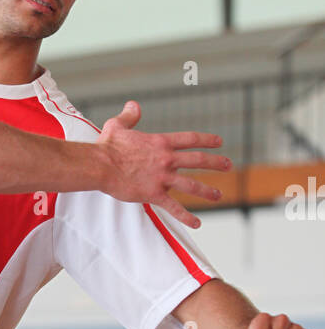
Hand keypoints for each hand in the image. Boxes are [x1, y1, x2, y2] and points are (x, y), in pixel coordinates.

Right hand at [99, 100, 230, 228]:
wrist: (100, 166)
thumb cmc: (107, 146)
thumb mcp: (117, 125)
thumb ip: (129, 116)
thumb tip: (133, 106)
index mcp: (161, 142)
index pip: (190, 139)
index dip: (207, 140)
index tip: (219, 142)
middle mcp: (166, 159)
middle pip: (198, 160)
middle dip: (216, 162)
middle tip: (228, 165)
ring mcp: (162, 178)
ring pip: (192, 185)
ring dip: (207, 190)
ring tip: (218, 195)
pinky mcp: (153, 194)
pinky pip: (174, 207)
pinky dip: (186, 216)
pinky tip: (197, 223)